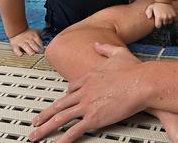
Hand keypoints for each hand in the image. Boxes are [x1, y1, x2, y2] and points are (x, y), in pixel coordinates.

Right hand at [8, 28, 42, 55]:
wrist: (17, 29)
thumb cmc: (28, 33)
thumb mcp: (36, 32)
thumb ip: (41, 37)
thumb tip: (47, 45)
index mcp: (34, 36)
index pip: (39, 43)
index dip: (42, 48)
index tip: (43, 51)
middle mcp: (28, 39)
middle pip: (34, 45)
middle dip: (37, 49)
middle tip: (38, 52)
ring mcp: (21, 42)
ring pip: (26, 47)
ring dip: (30, 51)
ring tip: (32, 54)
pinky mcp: (14, 45)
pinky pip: (17, 50)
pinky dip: (19, 53)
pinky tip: (21, 54)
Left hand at [29, 43, 144, 142]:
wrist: (142, 82)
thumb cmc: (134, 70)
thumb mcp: (118, 53)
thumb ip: (105, 48)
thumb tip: (97, 44)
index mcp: (89, 77)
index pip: (71, 88)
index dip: (65, 96)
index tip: (61, 101)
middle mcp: (85, 91)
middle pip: (59, 104)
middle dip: (46, 114)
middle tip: (36, 120)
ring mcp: (87, 105)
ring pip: (60, 118)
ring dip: (46, 128)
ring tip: (35, 135)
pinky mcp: (93, 118)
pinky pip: (74, 131)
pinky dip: (63, 139)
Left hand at [145, 2, 176, 27]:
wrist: (164, 0)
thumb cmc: (156, 5)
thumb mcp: (150, 8)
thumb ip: (148, 13)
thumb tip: (149, 18)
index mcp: (159, 17)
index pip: (158, 26)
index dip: (158, 24)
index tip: (158, 22)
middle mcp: (165, 17)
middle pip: (164, 24)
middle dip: (163, 22)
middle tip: (162, 17)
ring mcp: (170, 16)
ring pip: (169, 22)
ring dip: (168, 20)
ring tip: (165, 16)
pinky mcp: (174, 15)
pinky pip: (173, 20)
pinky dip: (172, 18)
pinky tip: (169, 14)